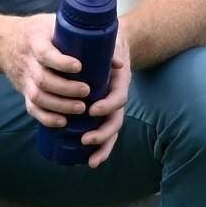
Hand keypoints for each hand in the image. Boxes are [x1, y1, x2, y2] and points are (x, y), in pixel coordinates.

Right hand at [0, 13, 88, 127]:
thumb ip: (85, 38)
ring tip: (80, 108)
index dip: (61, 62)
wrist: (5, 41)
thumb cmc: (41, 31)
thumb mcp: (57, 24)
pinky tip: (63, 122)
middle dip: (66, 89)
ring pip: (38, 97)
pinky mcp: (24, 92)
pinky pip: (31, 108)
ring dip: (59, 105)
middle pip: (43, 80)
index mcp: (35, 40)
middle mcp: (27, 61)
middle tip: (86, 91)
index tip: (79, 67)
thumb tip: (117, 62)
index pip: (45, 53)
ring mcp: (24, 79)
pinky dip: (46, 117)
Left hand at [81, 20, 131, 167]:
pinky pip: (103, 134)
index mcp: (120, 83)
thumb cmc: (107, 46)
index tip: (92, 109)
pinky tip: (89, 161)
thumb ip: (112, 51)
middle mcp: (117, 99)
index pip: (119, 98)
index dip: (108, 105)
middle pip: (116, 121)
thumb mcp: (110, 45)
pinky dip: (99, 149)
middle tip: (86, 140)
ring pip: (111, 132)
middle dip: (103, 133)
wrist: (113, 48)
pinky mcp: (102, 114)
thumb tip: (116, 62)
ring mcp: (111, 108)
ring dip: (103, 147)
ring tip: (91, 161)